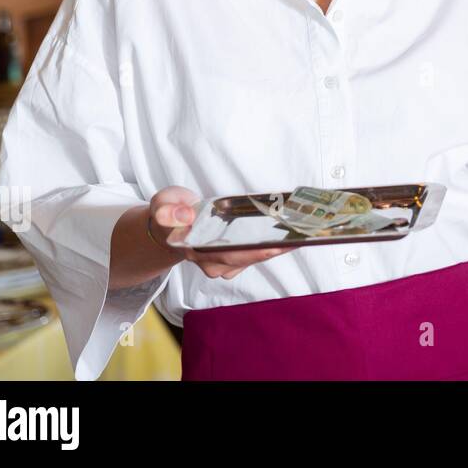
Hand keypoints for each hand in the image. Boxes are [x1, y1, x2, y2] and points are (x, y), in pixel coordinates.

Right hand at [150, 186, 291, 279]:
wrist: (172, 223)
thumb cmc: (171, 211)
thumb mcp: (163, 203)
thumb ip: (167, 208)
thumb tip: (183, 215)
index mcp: (197, 250)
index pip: (230, 255)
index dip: (255, 250)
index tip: (278, 244)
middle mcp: (213, 262)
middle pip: (251, 257)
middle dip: (277, 247)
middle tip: (301, 233)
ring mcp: (226, 263)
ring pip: (258, 256)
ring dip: (280, 246)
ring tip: (303, 231)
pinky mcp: (236, 258)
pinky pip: (259, 252)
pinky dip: (276, 243)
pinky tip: (294, 233)